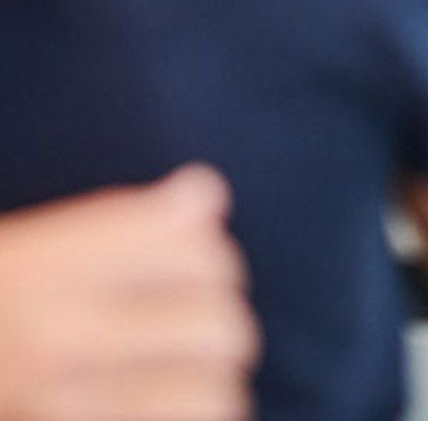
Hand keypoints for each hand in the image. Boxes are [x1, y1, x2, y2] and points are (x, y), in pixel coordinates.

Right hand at [0, 165, 258, 420]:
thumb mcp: (35, 247)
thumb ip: (122, 223)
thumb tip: (207, 197)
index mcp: (46, 266)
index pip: (186, 246)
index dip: (213, 254)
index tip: (201, 266)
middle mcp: (56, 335)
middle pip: (210, 319)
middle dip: (223, 317)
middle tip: (210, 323)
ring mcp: (64, 402)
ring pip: (208, 389)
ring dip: (218, 378)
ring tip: (204, 372)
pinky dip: (202, 417)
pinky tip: (189, 407)